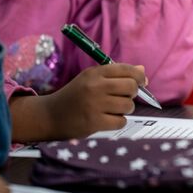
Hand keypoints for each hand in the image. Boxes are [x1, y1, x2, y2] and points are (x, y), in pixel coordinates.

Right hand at [10, 63, 146, 140]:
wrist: (49, 115)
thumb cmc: (75, 95)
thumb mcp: (91, 79)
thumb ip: (116, 74)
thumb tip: (142, 71)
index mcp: (95, 73)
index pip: (127, 69)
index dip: (139, 76)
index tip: (141, 82)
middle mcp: (95, 87)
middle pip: (131, 87)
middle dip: (132, 93)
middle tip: (123, 97)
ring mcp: (95, 105)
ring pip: (128, 106)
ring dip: (125, 109)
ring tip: (112, 109)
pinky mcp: (94, 123)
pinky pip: (121, 122)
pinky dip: (118, 121)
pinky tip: (107, 119)